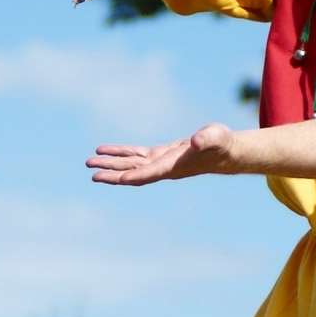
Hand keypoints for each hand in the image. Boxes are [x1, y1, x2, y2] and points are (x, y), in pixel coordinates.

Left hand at [87, 123, 243, 185]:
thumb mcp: (216, 136)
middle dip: (113, 174)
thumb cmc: (222, 144)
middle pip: (133, 174)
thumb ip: (206, 139)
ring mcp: (160, 162)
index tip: (119, 179)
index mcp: (175, 166)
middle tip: (92, 173)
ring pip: (130, 165)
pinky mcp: (159, 155)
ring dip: (111, 164)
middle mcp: (163, 168)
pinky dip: (120, 153)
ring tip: (89, 162)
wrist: (226, 152)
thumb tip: (194, 140)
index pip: (151, 173)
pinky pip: (135, 155)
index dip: (136, 176)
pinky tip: (104, 151)